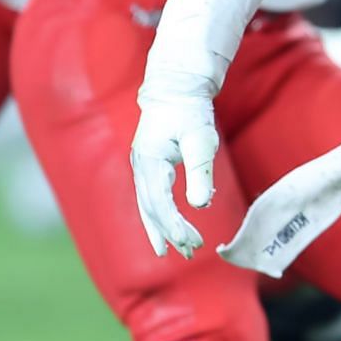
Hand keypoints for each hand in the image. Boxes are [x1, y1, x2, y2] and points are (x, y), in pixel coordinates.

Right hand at [130, 69, 220, 258]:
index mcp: (149, 160)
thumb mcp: (201, 139)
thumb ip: (200, 171)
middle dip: (169, 232)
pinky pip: (150, 198)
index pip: (159, 203)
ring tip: (173, 251)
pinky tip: (167, 232)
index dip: (173, 225)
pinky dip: (157, 217)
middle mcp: (140, 166)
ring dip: (161, 229)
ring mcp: (141, 167)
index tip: (190, 242)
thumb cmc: (190, 111)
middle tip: (191, 251)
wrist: (176, 88)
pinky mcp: (148, 166)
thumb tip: (200, 206)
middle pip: (151, 209)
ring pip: (148, 206)